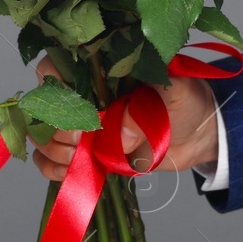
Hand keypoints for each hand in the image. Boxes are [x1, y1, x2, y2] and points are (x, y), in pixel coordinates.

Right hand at [28, 56, 219, 181]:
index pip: (54, 68)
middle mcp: (82, 95)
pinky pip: (52, 161)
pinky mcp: (86, 152)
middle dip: (54, 127)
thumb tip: (118, 136)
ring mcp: (81, 125)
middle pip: (42, 106)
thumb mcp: (174, 92)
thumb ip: (146, 107)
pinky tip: (70, 173)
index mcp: (97, 69)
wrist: (200, 133)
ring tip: (78, 157)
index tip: (74, 107)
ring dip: (52, 149)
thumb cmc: (186, 100)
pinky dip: (53, 170)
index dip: (54, 88)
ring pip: (42, 135)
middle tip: (79, 139)